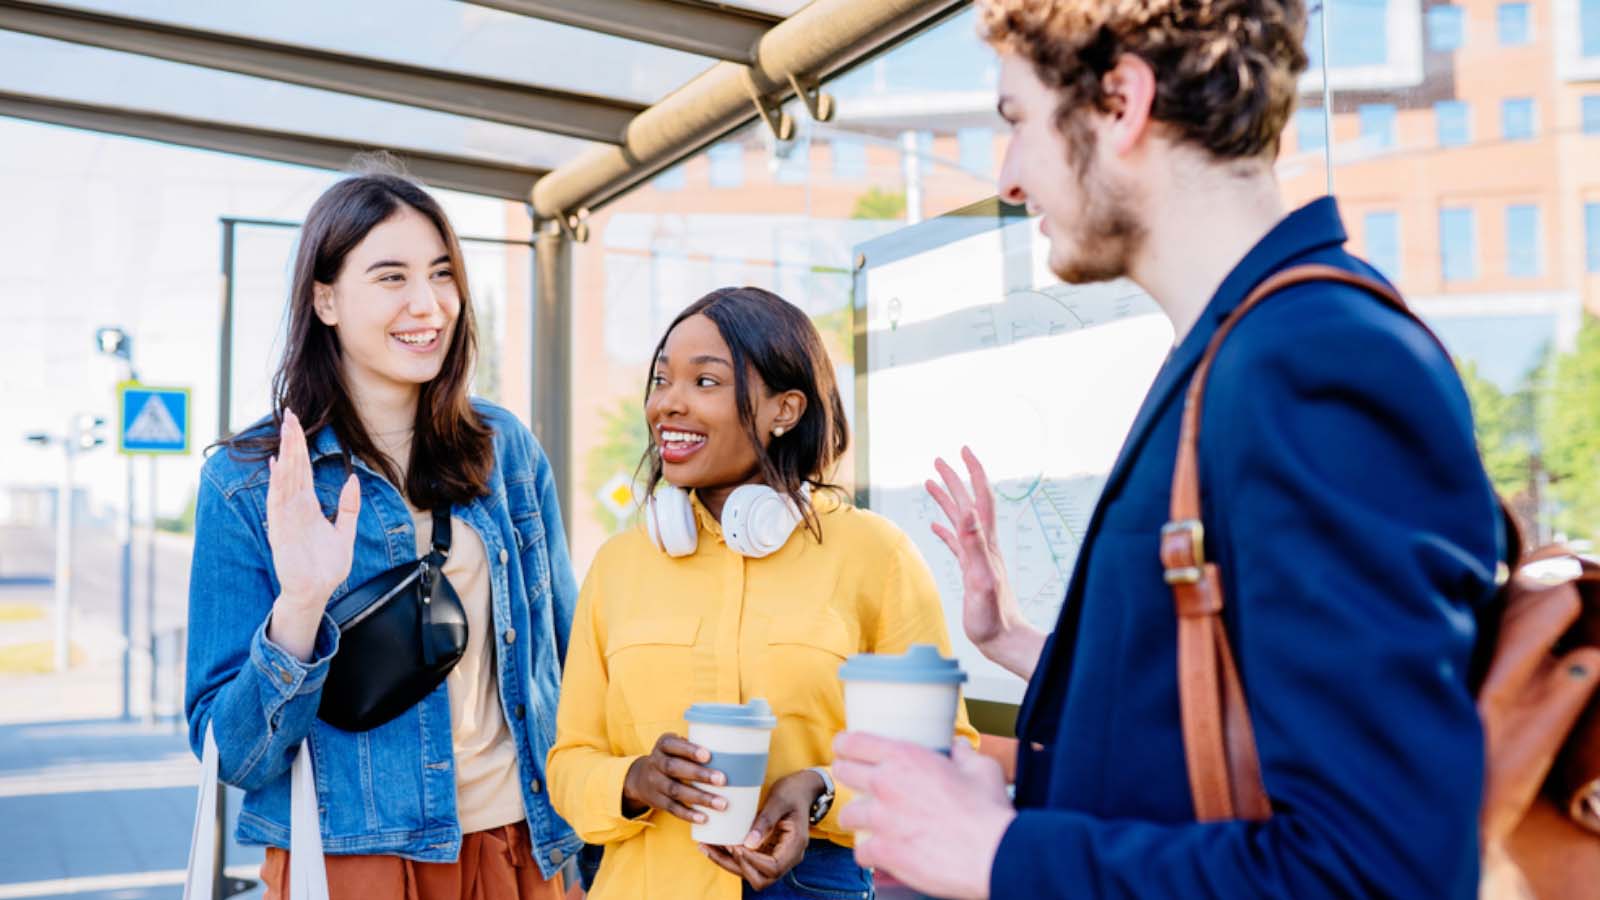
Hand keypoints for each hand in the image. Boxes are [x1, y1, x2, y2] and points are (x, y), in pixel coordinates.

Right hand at [266, 409, 359, 607]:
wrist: (317, 592)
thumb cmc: (326, 566)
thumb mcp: (345, 532)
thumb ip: (349, 507)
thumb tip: (353, 480)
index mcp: (308, 506)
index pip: (304, 470)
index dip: (301, 447)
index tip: (299, 424)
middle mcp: (295, 507)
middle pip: (293, 468)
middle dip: (292, 442)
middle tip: (290, 415)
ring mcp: (287, 517)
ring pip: (286, 479)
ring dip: (286, 455)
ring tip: (286, 431)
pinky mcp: (281, 530)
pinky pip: (278, 502)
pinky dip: (278, 483)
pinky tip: (277, 464)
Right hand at [622, 734, 726, 823]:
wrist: (640, 778)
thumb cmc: (672, 758)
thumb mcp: (677, 746)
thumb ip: (697, 745)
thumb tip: (736, 751)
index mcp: (663, 745)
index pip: (673, 744)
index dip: (689, 750)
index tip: (708, 755)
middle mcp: (656, 762)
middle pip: (675, 768)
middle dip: (699, 774)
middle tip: (722, 780)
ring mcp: (655, 783)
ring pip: (676, 790)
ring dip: (700, 797)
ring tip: (721, 804)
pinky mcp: (657, 801)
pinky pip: (672, 808)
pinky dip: (688, 814)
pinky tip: (704, 818)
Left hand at [699, 769, 821, 889]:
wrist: (800, 789)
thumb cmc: (791, 791)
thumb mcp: (779, 800)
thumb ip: (766, 821)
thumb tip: (749, 844)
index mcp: (795, 845)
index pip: (774, 868)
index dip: (753, 861)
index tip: (736, 845)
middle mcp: (788, 857)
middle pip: (762, 878)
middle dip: (737, 866)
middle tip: (718, 846)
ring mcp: (777, 857)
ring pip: (752, 874)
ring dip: (728, 863)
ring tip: (706, 847)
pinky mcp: (766, 853)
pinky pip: (748, 863)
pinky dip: (730, 858)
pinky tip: (713, 845)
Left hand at [833, 734, 1012, 899]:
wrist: (992, 854)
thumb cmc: (988, 812)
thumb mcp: (982, 769)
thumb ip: (964, 754)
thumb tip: (960, 747)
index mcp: (905, 757)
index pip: (853, 742)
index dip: (845, 745)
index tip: (846, 749)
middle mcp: (886, 783)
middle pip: (843, 772)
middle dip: (848, 776)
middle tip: (859, 783)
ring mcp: (881, 819)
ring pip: (847, 814)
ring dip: (857, 818)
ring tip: (870, 823)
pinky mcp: (883, 850)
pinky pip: (860, 851)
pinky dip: (869, 853)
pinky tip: (881, 852)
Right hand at [926, 448, 1042, 676]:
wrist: (1003, 640)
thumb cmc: (992, 617)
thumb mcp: (981, 578)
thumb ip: (974, 545)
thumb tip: (966, 511)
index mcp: (986, 543)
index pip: (980, 498)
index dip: (973, 473)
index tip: (963, 451)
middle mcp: (983, 545)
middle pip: (967, 503)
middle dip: (955, 479)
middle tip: (938, 459)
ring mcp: (977, 557)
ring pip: (960, 519)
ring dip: (946, 499)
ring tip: (929, 482)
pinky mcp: (971, 571)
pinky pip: (955, 542)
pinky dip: (945, 529)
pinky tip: (935, 525)